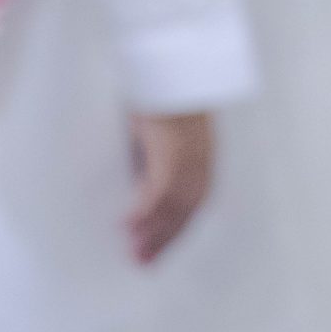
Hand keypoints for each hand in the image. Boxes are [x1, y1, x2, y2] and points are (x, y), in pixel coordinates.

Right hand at [127, 109, 215, 263]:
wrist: (173, 67)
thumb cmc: (165, 95)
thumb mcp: (162, 133)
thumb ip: (155, 158)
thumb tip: (138, 181)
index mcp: (203, 161)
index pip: (192, 207)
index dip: (175, 232)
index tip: (159, 252)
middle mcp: (201, 164)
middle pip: (185, 213)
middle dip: (164, 241)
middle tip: (143, 265)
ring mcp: (190, 159)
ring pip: (173, 207)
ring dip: (153, 233)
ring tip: (133, 254)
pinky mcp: (173, 152)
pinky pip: (159, 190)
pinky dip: (144, 211)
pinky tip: (127, 225)